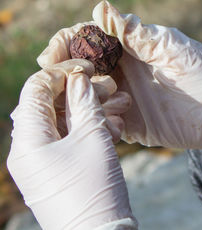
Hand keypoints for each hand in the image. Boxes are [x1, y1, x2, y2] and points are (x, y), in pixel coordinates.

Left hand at [7, 60, 136, 229]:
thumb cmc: (94, 188)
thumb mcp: (93, 138)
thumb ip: (85, 103)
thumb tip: (80, 79)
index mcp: (28, 140)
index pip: (37, 90)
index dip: (63, 72)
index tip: (88, 67)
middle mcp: (29, 150)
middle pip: (51, 106)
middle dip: (82, 93)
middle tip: (110, 87)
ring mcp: (43, 162)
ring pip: (65, 124)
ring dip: (91, 112)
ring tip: (120, 107)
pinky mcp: (58, 171)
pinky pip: (70, 142)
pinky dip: (90, 131)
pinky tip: (115, 127)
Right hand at [38, 1, 201, 154]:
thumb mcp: (170, 47)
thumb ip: (135, 33)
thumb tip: (100, 8)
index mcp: (129, 49)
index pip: (87, 40)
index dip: (67, 43)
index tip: (52, 54)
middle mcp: (122, 72)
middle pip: (79, 69)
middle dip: (62, 73)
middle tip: (54, 80)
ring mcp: (124, 98)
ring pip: (85, 97)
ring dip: (76, 99)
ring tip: (82, 101)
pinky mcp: (130, 124)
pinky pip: (102, 123)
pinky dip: (95, 121)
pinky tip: (103, 122)